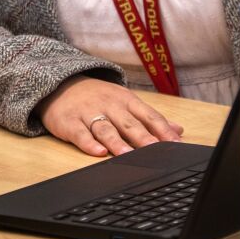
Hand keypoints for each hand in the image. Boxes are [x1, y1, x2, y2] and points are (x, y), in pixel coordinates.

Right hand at [36, 76, 184, 156]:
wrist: (60, 83)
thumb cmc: (98, 97)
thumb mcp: (125, 101)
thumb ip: (150, 118)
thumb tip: (178, 130)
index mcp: (126, 100)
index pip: (148, 115)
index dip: (162, 129)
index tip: (175, 143)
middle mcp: (109, 105)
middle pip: (129, 123)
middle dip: (143, 137)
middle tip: (156, 150)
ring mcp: (88, 113)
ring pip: (105, 129)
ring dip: (117, 142)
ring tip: (128, 154)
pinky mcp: (69, 122)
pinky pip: (80, 134)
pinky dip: (89, 143)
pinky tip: (97, 152)